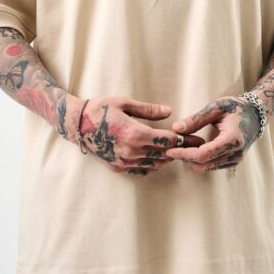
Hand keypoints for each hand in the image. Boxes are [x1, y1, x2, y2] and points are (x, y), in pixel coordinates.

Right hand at [66, 94, 204, 175]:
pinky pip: (142, 171)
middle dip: (180, 149)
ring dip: (167, 158)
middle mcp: (132, 151)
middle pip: (165, 154)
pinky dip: (153, 165)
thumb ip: (148, 110)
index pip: (167, 140)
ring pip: (155, 164)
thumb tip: (169, 111)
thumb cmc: (100, 109)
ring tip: (178, 151)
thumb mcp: (124, 103)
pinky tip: (157, 158)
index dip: (183, 139)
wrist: (77, 125)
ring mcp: (125, 162)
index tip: (195, 138)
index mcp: (135, 134)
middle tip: (194, 145)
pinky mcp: (119, 168)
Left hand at [164, 95, 260, 173]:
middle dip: (185, 158)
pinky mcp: (233, 161)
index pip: (203, 154)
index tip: (170, 150)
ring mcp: (236, 160)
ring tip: (180, 148)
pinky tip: (192, 149)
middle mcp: (235, 153)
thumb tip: (176, 128)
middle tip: (171, 148)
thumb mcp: (215, 108)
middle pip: (203, 164)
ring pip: (206, 168)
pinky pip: (212, 166)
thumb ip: (196, 119)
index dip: (184, 154)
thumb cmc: (235, 107)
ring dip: (191, 160)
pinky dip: (200, 161)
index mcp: (232, 139)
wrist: (255, 114)